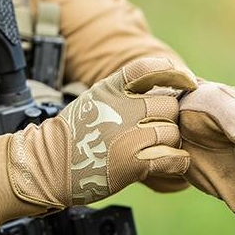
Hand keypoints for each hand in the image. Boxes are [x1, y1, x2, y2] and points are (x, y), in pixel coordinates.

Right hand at [7, 57, 196, 207]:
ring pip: (172, 132)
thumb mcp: (94, 99)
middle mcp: (121, 108)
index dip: (175, 72)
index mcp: (110, 89)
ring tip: (154, 150)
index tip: (187, 82)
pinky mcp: (132, 162)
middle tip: (157, 130)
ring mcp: (127, 135)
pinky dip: (177, 162)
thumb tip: (166, 88)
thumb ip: (125, 92)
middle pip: (169, 105)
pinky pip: (172, 157)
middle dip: (169, 118)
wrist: (47, 166)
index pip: (150, 67)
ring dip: (169, 142)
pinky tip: (171, 163)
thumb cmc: (73, 135)